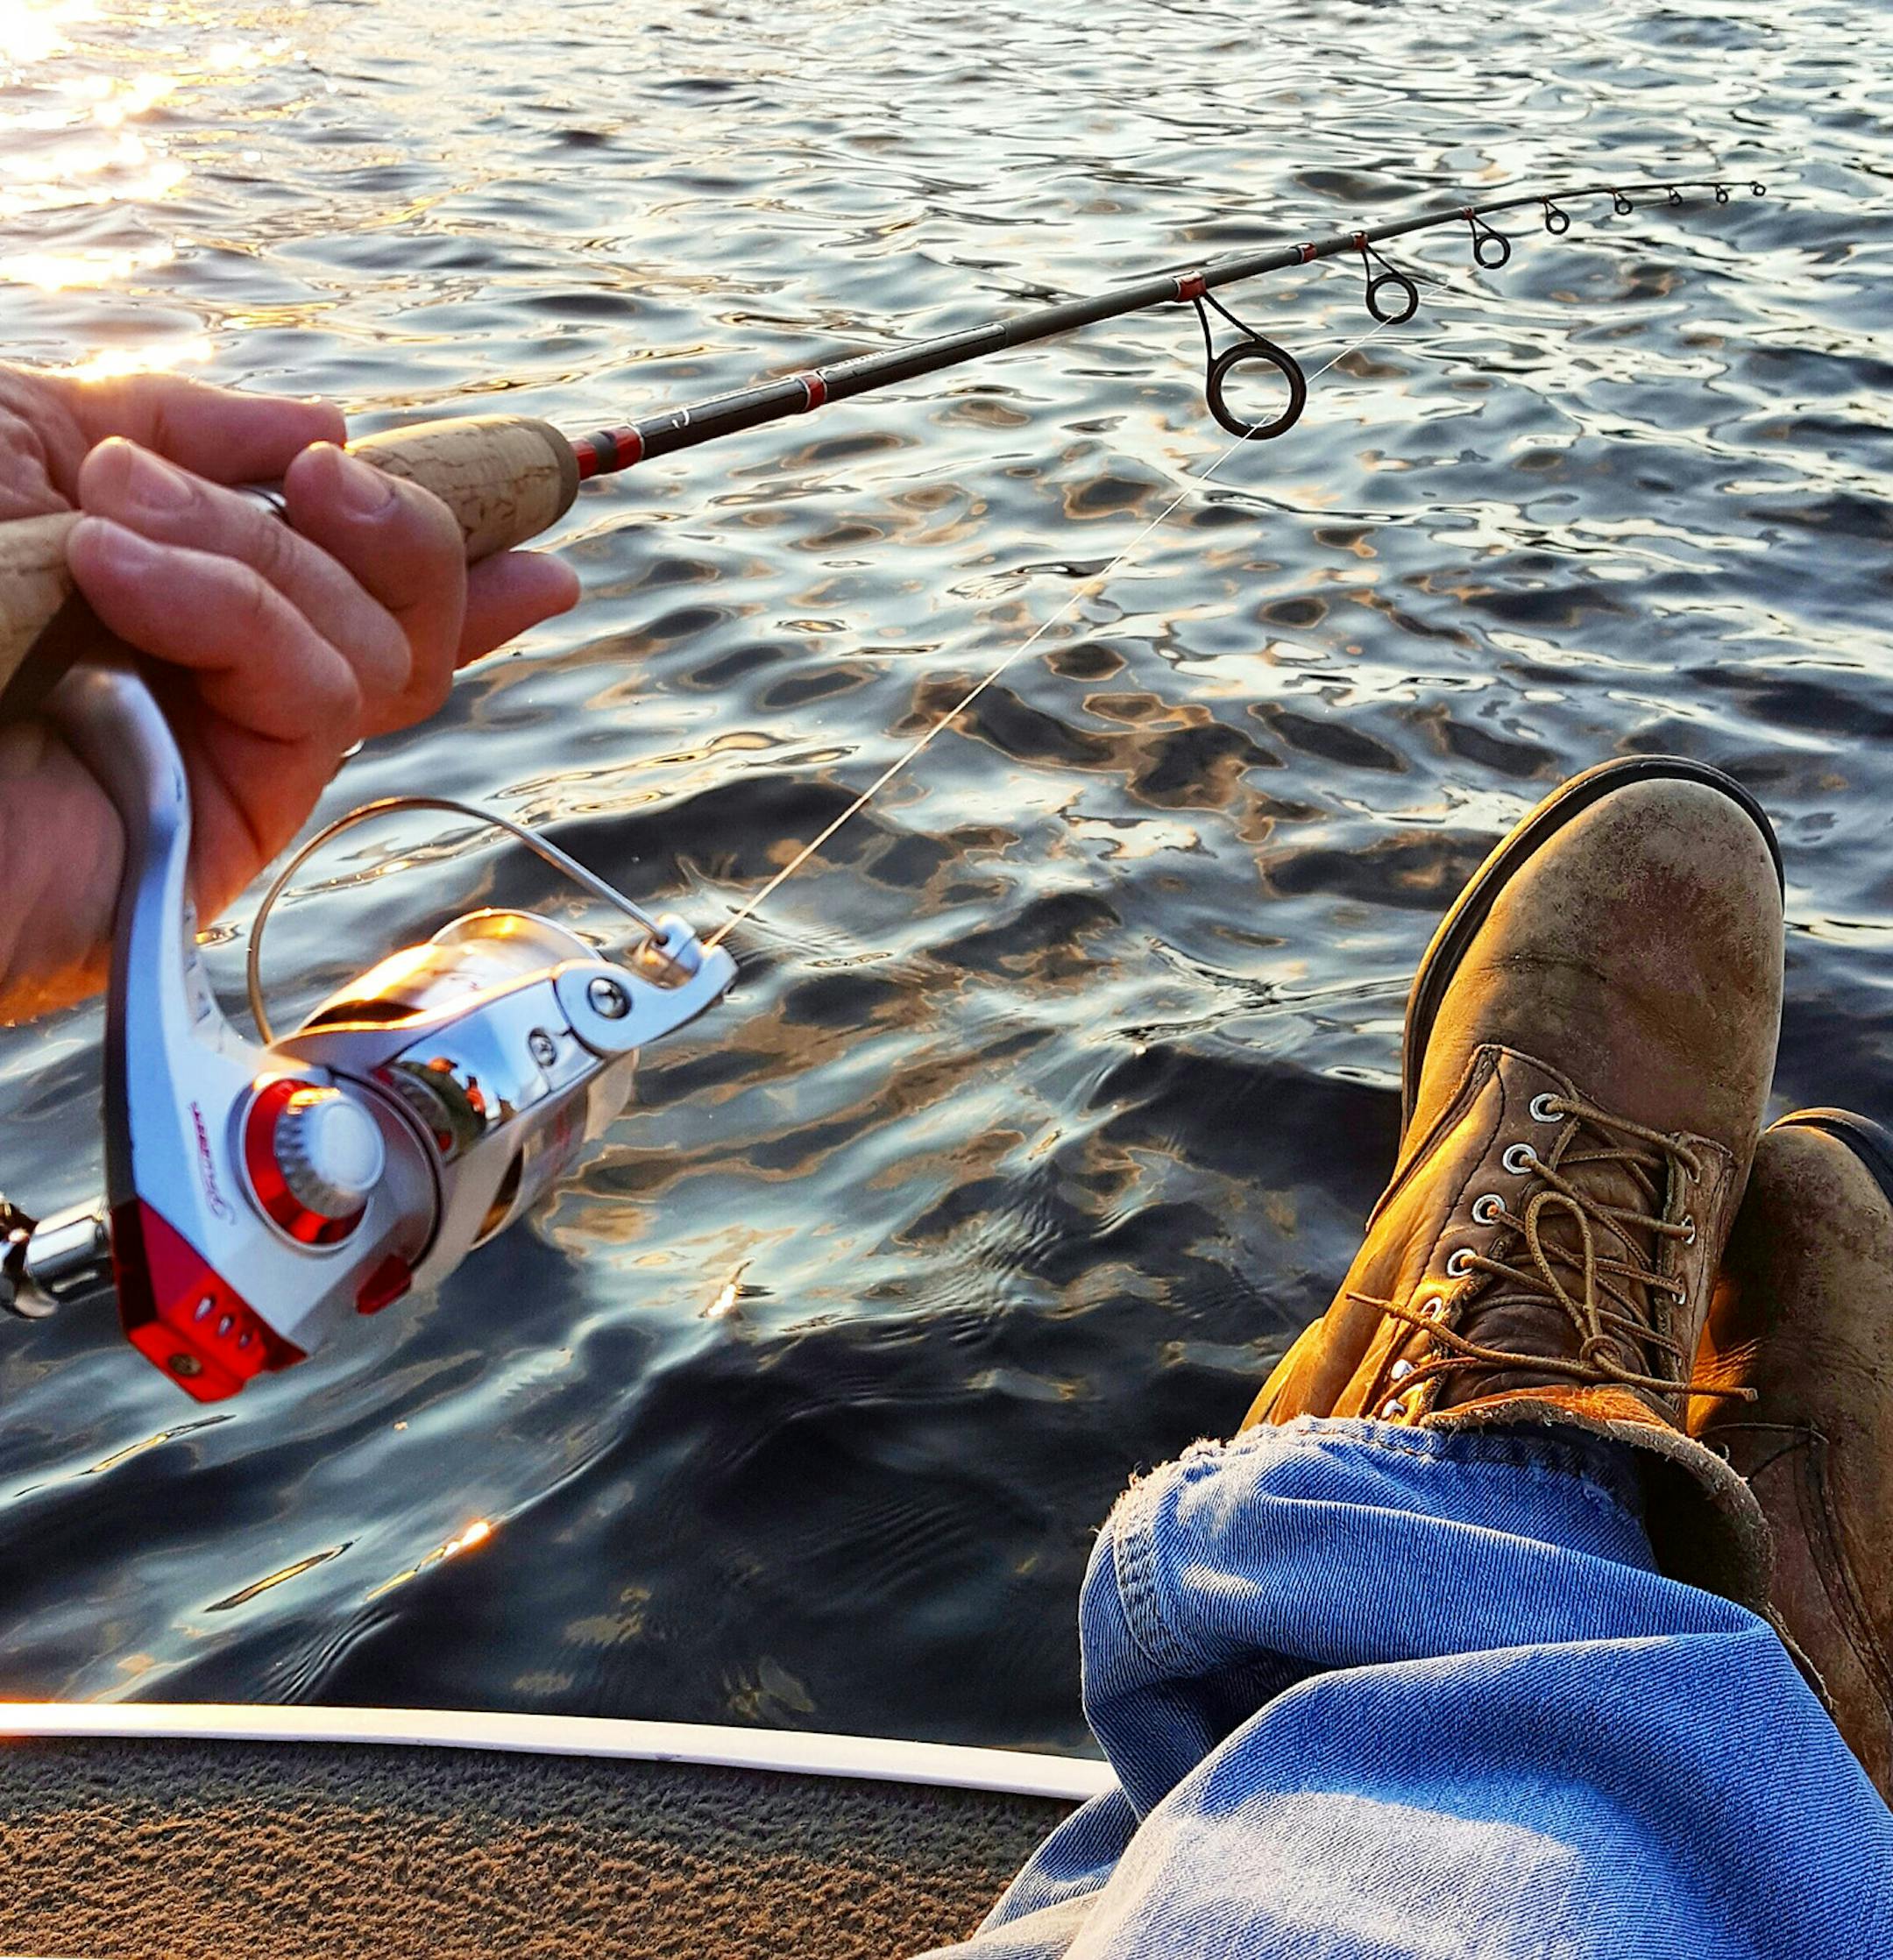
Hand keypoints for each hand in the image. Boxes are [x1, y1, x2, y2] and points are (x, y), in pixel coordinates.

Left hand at [0, 364, 579, 1021]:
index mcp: (181, 582)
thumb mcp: (26, 429)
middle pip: (403, 611)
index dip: (449, 542)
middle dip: (392, 524)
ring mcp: (228, 746)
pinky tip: (121, 578)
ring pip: (375, 648)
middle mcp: (220, 669)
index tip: (541, 507)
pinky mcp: (229, 819)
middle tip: (320, 476)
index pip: (348, 567)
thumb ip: (185, 424)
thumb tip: (328, 432)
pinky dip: (234, 616)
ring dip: (260, 559)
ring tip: (111, 529)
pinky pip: (318, 698)